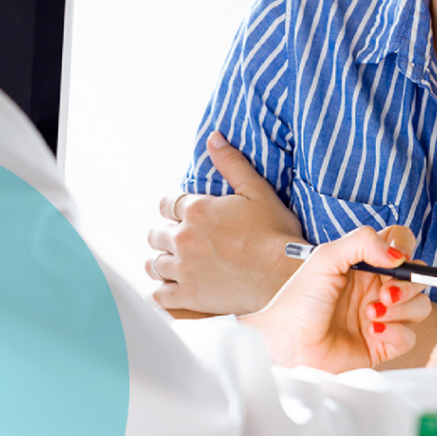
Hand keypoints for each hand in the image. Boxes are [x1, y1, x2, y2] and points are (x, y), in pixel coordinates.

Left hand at [147, 132, 304, 313]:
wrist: (283, 277)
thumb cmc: (275, 235)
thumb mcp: (257, 190)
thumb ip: (231, 163)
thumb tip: (213, 138)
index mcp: (196, 210)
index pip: (166, 204)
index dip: (171, 209)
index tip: (178, 214)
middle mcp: (183, 238)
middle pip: (156, 235)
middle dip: (164, 236)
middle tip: (177, 241)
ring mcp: (183, 269)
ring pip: (153, 264)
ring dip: (159, 262)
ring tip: (170, 264)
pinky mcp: (188, 297)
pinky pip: (159, 296)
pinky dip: (160, 293)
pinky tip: (167, 291)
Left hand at [243, 224, 430, 372]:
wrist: (288, 344)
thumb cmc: (299, 301)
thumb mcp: (325, 259)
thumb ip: (362, 242)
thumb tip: (397, 253)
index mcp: (363, 264)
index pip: (399, 244)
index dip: (405, 247)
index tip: (398, 258)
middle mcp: (375, 288)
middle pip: (416, 278)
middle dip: (407, 285)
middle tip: (384, 294)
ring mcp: (381, 316)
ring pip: (419, 306)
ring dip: (401, 309)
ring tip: (369, 315)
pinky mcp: (383, 344)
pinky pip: (409, 337)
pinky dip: (395, 333)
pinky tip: (371, 332)